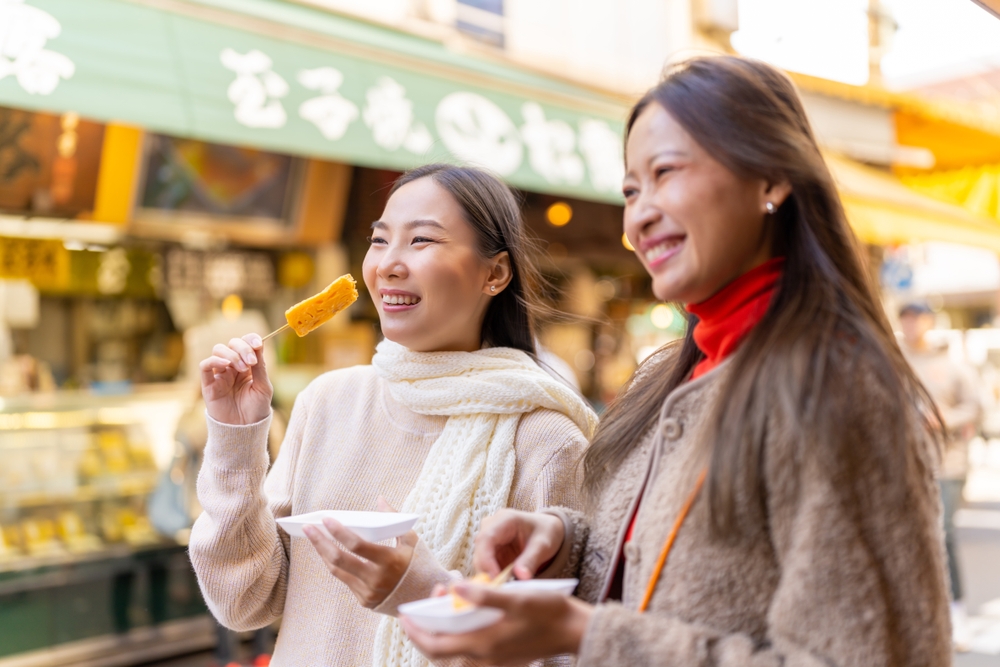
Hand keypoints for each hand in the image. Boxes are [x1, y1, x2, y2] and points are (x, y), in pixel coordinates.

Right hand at [200, 333, 271, 425]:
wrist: (245, 429)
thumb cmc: (256, 409)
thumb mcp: (263, 386)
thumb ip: (260, 366)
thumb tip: (259, 344)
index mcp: (248, 365)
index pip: (246, 343)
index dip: (250, 339)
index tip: (258, 344)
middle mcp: (233, 366)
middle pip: (232, 343)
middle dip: (242, 348)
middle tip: (250, 362)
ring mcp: (220, 374)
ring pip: (218, 350)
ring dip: (231, 354)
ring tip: (242, 368)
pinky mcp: (209, 384)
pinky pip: (205, 365)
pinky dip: (214, 361)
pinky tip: (226, 366)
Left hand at [304, 497, 416, 608]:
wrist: (424, 597)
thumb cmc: (418, 563)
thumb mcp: (411, 539)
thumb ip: (395, 518)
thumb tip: (380, 499)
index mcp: (390, 561)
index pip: (357, 545)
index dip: (339, 532)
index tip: (326, 519)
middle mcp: (376, 579)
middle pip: (340, 559)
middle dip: (320, 541)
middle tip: (308, 527)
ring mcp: (369, 592)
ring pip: (337, 571)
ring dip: (323, 553)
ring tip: (313, 537)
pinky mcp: (364, 600)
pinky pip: (345, 580)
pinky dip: (336, 565)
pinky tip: (327, 552)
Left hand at [401, 583, 592, 663]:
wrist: (575, 631)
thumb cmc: (549, 611)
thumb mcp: (517, 598)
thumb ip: (485, 596)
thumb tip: (457, 589)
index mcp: (483, 644)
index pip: (435, 646)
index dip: (415, 632)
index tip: (404, 615)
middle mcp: (485, 657)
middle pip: (440, 652)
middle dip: (423, 632)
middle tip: (416, 611)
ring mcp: (494, 659)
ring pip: (454, 652)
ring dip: (441, 632)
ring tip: (440, 606)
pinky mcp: (502, 656)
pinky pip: (469, 650)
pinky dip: (458, 635)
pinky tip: (463, 616)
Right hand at [473, 509, 564, 580]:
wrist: (547, 531)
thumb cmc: (545, 532)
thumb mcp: (543, 544)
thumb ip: (531, 559)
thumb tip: (520, 577)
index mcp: (504, 519)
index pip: (486, 539)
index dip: (486, 559)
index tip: (495, 578)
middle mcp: (491, 527)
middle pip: (479, 552)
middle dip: (487, 572)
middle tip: (501, 589)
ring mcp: (489, 540)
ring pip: (480, 562)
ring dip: (490, 576)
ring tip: (506, 588)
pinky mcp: (490, 552)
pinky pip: (486, 568)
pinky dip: (494, 578)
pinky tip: (505, 585)